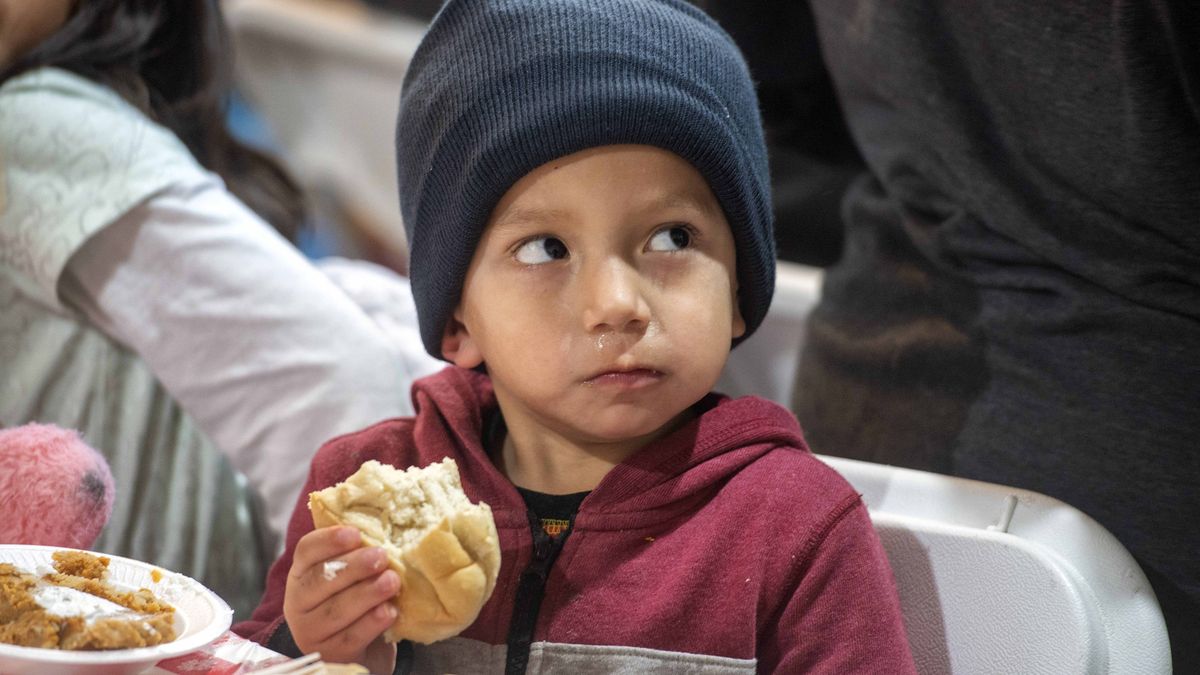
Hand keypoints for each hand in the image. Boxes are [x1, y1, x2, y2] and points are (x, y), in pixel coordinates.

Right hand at [283, 526, 400, 670]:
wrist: (359, 646)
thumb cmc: (355, 597)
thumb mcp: (351, 573)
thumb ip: (359, 550)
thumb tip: (385, 522)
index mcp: (302, 573)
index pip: (307, 551)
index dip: (329, 540)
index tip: (354, 533)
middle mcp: (299, 602)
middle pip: (321, 580)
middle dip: (354, 566)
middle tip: (381, 556)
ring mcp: (311, 631)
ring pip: (336, 610)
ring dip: (367, 594)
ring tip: (392, 581)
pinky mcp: (331, 654)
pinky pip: (351, 637)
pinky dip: (372, 623)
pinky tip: (390, 611)